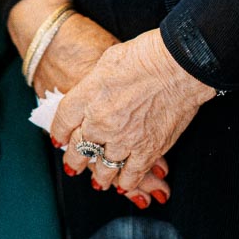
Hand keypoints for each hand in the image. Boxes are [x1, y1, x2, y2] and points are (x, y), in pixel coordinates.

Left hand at [50, 29, 215, 207]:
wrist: (179, 64)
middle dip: (74, 159)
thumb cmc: (147, 55)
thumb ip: (95, 84)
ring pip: (103, 167)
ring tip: (99, 180)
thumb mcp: (108, 60)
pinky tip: (123, 184)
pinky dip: (126, 182)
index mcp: (88, 96)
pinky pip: (131, 174)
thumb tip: (91, 94)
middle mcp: (100, 121)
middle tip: (74, 165)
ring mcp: (123, 138)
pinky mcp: (147, 149)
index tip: (59, 139)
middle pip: (79, 148)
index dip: (59, 133)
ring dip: (100, 175)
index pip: (62, 122)